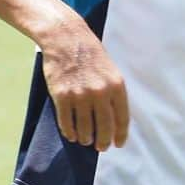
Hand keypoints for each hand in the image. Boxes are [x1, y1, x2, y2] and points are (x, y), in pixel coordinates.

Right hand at [41, 23, 127, 151]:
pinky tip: (71, 134)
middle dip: (103, 141)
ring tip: (85, 140)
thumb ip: (113, 93)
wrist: (65, 38)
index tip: (118, 144)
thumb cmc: (89, 53)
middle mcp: (100, 93)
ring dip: (85, 138)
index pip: (122, 119)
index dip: (120, 135)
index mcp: (116, 85)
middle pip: (104, 128)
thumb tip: (113, 119)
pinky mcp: (62, 96)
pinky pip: (66, 122)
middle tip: (100, 146)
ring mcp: (80, 95)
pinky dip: (69, 132)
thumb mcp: (110, 70)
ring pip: (85, 129)